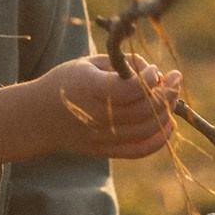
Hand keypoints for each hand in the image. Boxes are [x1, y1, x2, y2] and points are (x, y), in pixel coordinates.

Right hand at [36, 55, 179, 159]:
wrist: (39, 117)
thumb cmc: (66, 82)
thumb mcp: (88, 63)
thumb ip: (121, 64)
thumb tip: (152, 71)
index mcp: (90, 89)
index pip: (131, 89)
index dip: (150, 78)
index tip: (155, 69)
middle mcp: (96, 116)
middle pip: (144, 109)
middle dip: (167, 92)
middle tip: (175, 78)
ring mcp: (102, 137)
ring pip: (147, 129)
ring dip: (167, 112)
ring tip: (171, 97)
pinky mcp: (105, 151)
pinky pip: (139, 150)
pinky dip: (160, 139)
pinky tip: (169, 123)